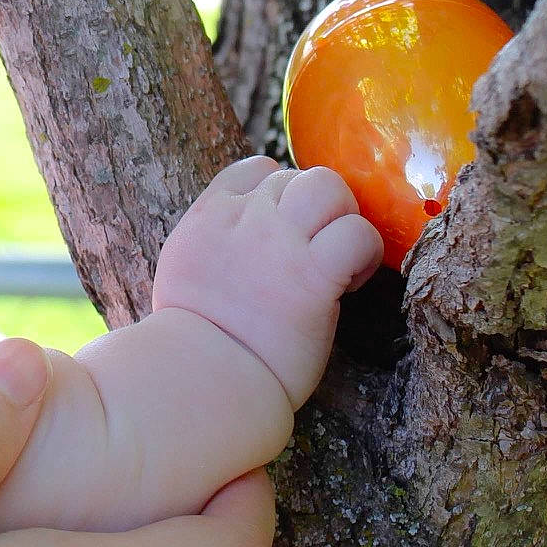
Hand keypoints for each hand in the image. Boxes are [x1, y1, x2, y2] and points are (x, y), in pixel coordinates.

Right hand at [152, 156, 380, 406]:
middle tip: (318, 246)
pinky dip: (363, 253)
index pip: (255, 170)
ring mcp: (280, 242)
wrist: (205, 377)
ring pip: (328, 187)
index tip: (286, 227)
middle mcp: (245, 219)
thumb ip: (211, 246)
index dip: (280, 190)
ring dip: (341, 216)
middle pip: (296, 176)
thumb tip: (236, 248)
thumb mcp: (183, 273)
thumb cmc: (192, 343)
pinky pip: (357, 234)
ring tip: (338, 255)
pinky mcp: (315, 274)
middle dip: (314, 205)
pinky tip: (349, 282)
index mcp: (209, 218)